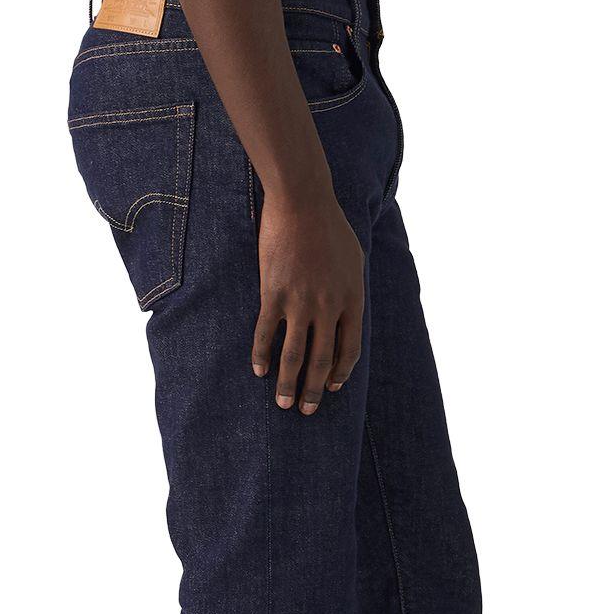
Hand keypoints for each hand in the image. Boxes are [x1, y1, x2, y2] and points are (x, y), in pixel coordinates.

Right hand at [251, 191, 363, 413]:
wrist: (303, 202)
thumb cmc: (330, 226)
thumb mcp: (354, 259)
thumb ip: (351, 288)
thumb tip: (347, 308)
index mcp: (351, 299)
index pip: (349, 349)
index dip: (340, 372)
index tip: (332, 388)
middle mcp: (328, 306)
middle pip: (322, 360)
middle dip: (315, 390)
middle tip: (307, 411)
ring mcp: (300, 302)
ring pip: (294, 354)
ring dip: (288, 383)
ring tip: (283, 404)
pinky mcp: (273, 294)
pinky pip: (266, 332)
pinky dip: (262, 354)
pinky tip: (258, 370)